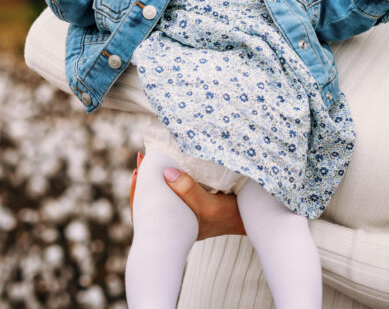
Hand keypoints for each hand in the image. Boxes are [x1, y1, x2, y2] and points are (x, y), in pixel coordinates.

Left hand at [128, 154, 244, 237]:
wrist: (250, 219)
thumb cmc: (229, 215)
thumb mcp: (209, 204)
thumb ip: (189, 190)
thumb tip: (166, 172)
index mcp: (174, 228)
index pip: (147, 211)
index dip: (140, 190)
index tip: (138, 169)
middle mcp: (175, 222)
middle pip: (151, 201)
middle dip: (145, 181)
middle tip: (141, 159)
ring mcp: (182, 214)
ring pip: (161, 196)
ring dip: (155, 179)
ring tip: (149, 161)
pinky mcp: (191, 204)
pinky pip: (172, 192)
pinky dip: (167, 179)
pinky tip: (167, 168)